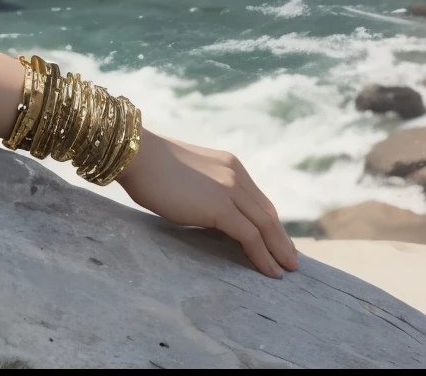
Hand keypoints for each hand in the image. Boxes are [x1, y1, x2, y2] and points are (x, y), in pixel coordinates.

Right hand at [116, 131, 298, 277]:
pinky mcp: (220, 207)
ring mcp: (229, 190)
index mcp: (228, 165)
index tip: (277, 240)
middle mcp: (235, 175)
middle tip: (290, 260)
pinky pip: (251, 237)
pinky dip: (263, 256)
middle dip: (281, 239)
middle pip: (267, 213)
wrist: (135, 155)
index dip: (270, 223)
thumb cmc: (147, 165)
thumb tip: (206, 211)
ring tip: (286, 269)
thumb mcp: (186, 174)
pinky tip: (270, 271)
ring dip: (278, 251)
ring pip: (265, 226)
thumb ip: (202, 189)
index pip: (258, 200)